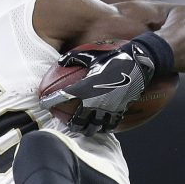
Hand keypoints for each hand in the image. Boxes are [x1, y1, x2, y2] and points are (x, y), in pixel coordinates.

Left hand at [41, 41, 155, 135]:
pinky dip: (102, 127)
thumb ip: (74, 58)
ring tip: (81, 126)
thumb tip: (60, 62)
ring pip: (92, 127)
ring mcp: (107, 110)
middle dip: (69, 123)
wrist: (140, 62)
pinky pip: (108, 126)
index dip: (50, 101)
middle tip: (65, 120)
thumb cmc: (115, 56)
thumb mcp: (92, 54)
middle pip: (77, 122)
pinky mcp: (119, 112)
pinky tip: (99, 125)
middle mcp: (95, 102)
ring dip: (85, 128)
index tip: (44, 103)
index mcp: (86, 88)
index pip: (63, 97)